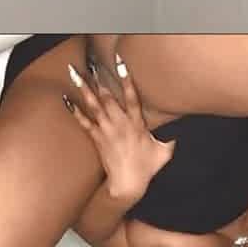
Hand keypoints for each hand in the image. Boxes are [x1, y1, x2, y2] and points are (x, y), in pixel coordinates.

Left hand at [67, 59, 175, 202]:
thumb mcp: (165, 151)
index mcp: (137, 124)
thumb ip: (171, 137)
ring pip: (94, 106)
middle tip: (92, 63)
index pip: (132, 98)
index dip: (127, 81)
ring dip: (84, 89)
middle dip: (100, 80)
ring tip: (75, 74)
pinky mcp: (97, 138)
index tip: (120, 65)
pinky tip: (66, 99)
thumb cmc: (147, 167)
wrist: (127, 184)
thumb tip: (181, 128)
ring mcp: (106, 131)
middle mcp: (120, 124)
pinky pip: (84, 122)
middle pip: (108, 99)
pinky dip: (74, 110)